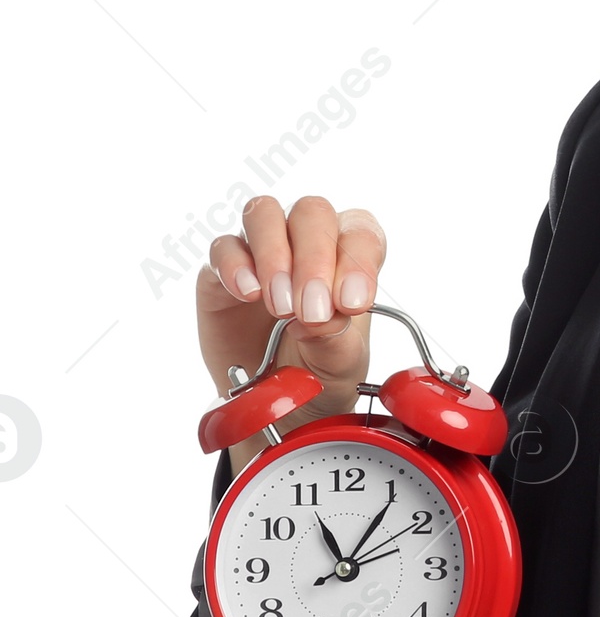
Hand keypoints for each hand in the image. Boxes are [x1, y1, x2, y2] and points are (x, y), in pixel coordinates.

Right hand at [198, 196, 387, 474]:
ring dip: (274, 256)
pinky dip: (234, 266)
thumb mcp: (341, 362)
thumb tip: (322, 316)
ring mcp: (262, 251)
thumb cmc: (320, 370)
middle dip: (314, 259)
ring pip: (264, 215)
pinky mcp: (221, 272)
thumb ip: (337, 336)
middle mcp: (307, 242)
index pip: (360, 232)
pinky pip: (223, 248)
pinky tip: (247, 294)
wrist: (275, 403)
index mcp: (349, 255)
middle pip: (311, 213)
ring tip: (280, 306)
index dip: (358, 261)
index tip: (352, 303)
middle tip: (311, 310)